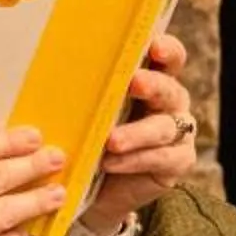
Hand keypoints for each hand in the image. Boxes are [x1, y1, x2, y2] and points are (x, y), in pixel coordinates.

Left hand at [84, 33, 197, 235]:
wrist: (100, 189)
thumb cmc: (91, 139)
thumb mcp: (88, 112)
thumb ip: (87, 92)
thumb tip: (56, 66)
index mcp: (153, 80)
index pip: (169, 58)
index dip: (166, 49)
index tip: (154, 46)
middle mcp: (170, 102)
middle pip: (170, 89)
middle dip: (153, 85)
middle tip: (135, 83)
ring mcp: (178, 132)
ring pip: (164, 127)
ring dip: (137, 132)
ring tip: (112, 141)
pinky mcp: (179, 161)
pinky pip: (161, 158)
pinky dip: (135, 159)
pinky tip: (111, 162)